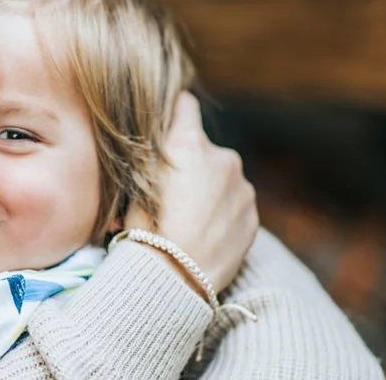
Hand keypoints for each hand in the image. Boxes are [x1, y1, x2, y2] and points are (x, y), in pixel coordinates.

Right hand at [125, 92, 257, 293]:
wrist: (176, 279)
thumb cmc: (145, 231)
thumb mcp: (133, 185)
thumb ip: (148, 156)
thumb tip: (153, 141)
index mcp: (188, 144)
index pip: (185, 104)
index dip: (175, 112)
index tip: (168, 123)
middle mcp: (222, 158)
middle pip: (204, 148)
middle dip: (191, 163)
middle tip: (171, 193)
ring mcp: (242, 187)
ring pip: (222, 178)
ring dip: (209, 190)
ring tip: (188, 220)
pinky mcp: (252, 215)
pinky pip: (235, 204)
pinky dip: (222, 213)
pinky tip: (204, 234)